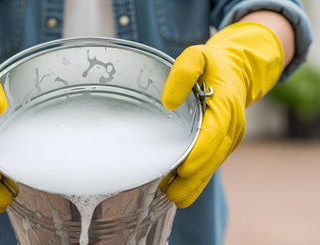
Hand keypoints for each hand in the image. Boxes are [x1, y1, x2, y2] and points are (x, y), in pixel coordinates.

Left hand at [160, 22, 283, 207]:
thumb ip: (183, 74)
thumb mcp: (196, 57)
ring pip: (213, 165)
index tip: (184, 170)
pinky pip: (211, 164)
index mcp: (225, 105)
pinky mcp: (224, 144)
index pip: (214, 133)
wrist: (237, 70)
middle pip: (213, 157)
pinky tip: (180, 189)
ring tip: (173, 197)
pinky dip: (198, 179)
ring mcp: (229, 137)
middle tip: (173, 195)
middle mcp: (231, 126)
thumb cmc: (212, 64)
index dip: (200, 153)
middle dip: (194, 178)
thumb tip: (169, 102)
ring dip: (195, 183)